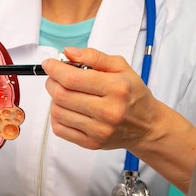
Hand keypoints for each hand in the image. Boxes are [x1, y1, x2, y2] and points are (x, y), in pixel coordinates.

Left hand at [41, 47, 159, 151]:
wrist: (147, 126)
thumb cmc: (133, 94)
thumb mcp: (121, 67)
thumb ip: (94, 56)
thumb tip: (68, 53)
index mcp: (116, 88)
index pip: (73, 78)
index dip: (55, 69)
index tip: (49, 64)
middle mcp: (108, 111)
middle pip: (62, 95)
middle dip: (52, 82)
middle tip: (54, 77)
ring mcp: (99, 130)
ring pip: (58, 112)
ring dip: (54, 99)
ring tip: (64, 93)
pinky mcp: (92, 143)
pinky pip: (60, 130)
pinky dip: (56, 117)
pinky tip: (66, 109)